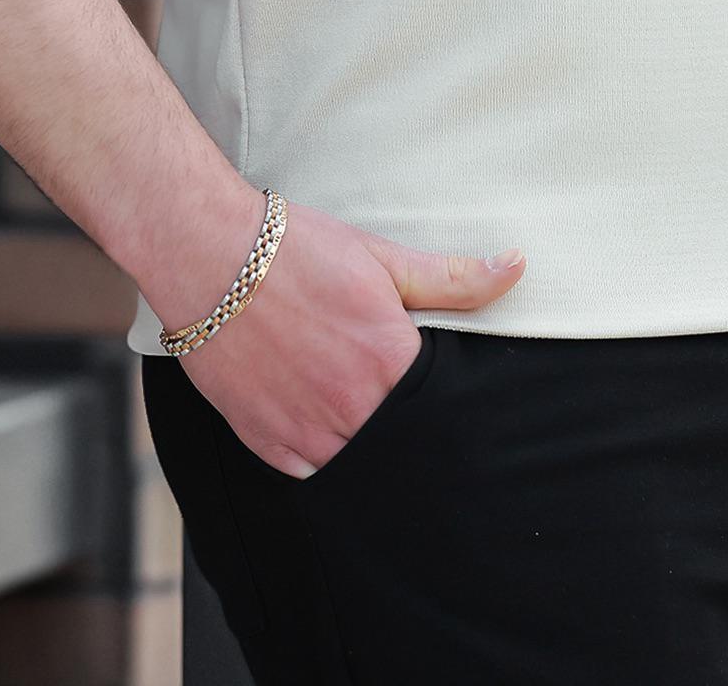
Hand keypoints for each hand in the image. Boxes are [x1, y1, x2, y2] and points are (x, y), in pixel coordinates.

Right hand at [175, 197, 526, 476]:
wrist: (210, 255)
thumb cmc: (296, 250)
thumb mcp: (381, 257)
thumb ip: (452, 277)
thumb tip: (517, 267)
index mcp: (389, 360)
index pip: (444, 407)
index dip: (452, 404)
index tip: (452, 399)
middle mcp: (352, 406)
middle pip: (405, 443)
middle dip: (415, 434)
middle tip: (411, 414)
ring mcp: (307, 431)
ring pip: (361, 466)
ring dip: (373, 451)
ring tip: (373, 426)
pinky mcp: (267, 442)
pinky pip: (313, 476)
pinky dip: (327, 463)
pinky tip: (333, 438)